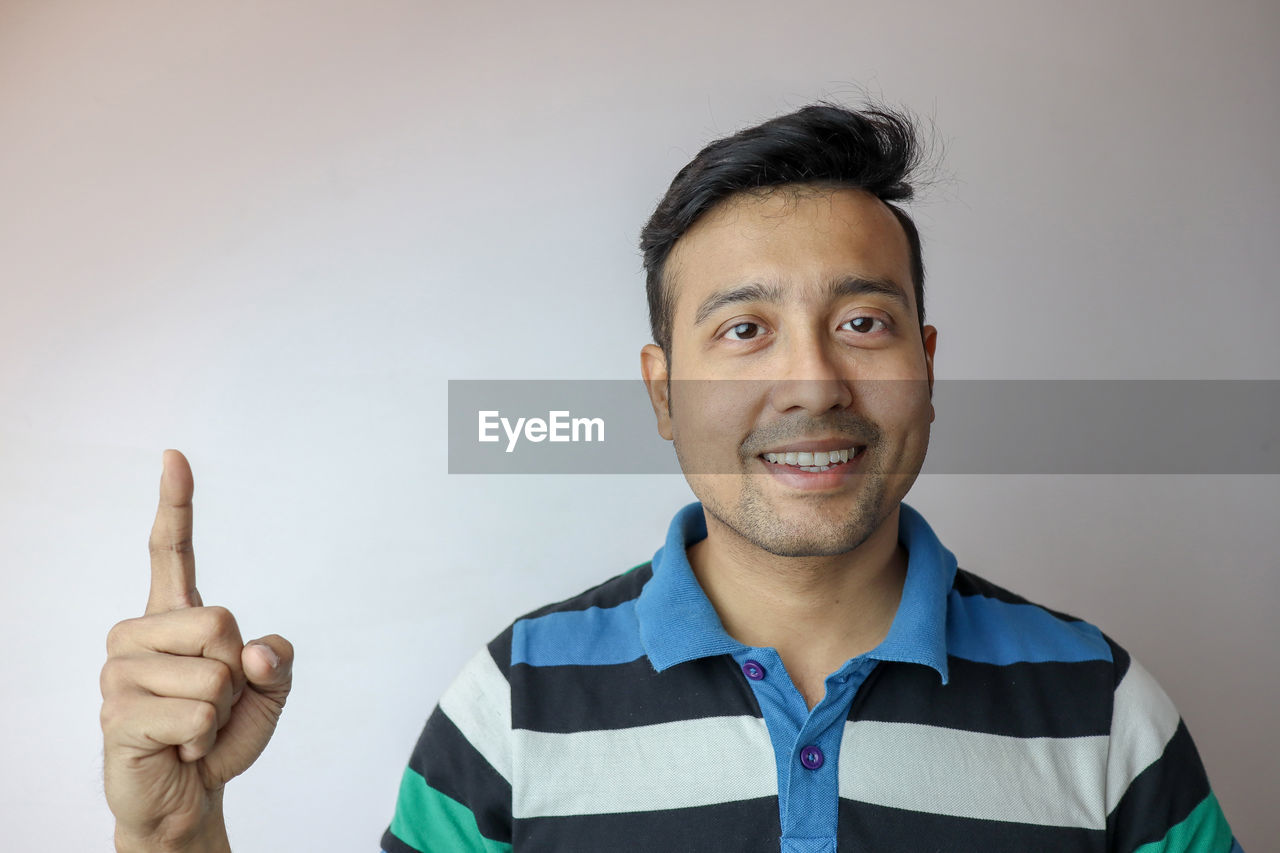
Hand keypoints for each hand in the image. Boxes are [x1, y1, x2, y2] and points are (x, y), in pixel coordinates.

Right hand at [100, 449, 293, 851]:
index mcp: (174, 617)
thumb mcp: (271, 690)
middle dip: (237, 673)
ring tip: (192, 727)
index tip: (175, 456)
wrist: (191, 796)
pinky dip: (205, 740)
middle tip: (212, 703)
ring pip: (212, 674)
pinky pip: (196, 716)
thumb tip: (254, 653)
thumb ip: (278, 659)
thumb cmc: (223, 733)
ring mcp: (121, 675)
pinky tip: (179, 748)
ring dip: (220, 712)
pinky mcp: (117, 717)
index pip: (171, 550)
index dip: (175, 503)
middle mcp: (138, 636)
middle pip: (220, 621)